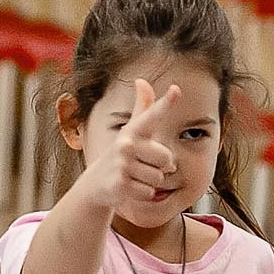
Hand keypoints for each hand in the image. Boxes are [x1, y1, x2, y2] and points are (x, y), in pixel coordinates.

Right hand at [82, 78, 181, 212]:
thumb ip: (143, 107)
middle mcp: (126, 145)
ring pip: (158, 178)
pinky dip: (142, 194)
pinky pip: (148, 192)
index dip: (166, 103)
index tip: (177, 89)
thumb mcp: (132, 130)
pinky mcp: (120, 184)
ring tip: (135, 177)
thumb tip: (141, 79)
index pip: (153, 114)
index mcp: (134, 130)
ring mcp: (122, 165)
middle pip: (167, 159)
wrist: (96, 183)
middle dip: (160, 167)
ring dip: (150, 182)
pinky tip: (130, 188)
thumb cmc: (122, 153)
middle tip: (143, 166)